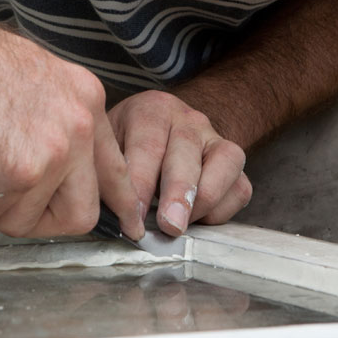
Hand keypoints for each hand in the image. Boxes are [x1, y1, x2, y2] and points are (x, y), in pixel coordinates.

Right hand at [0, 20, 143, 239]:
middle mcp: (80, 124)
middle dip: (39, 218)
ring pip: (30, 222)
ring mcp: (56, 150)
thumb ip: (49, 124)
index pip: (115, 168)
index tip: (126, 222)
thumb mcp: (26, 82)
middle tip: (3, 202)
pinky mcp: (21, 173)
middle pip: (83, 212)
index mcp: (84, 98)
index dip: (117, 203)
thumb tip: (44, 166)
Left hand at [107, 91, 251, 234]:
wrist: (165, 124)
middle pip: (186, 157)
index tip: (133, 217)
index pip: (147, 148)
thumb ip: (106, 170)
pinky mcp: (233, 161)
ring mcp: (215, 138)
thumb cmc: (128, 141)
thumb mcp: (109, 144)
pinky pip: (239, 188)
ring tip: (181, 227)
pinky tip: (196, 222)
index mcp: (151, 111)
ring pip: (223, 166)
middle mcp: (187, 120)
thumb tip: (99, 209)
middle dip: (176, 196)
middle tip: (168, 226)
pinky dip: (221, 210)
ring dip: (202, 203)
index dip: (140, 186)